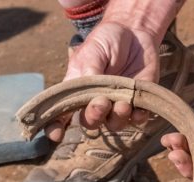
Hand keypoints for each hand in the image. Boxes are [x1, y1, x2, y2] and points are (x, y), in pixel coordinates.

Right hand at [45, 21, 159, 141]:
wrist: (135, 34)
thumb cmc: (107, 41)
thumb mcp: (93, 50)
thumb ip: (89, 69)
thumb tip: (88, 87)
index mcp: (78, 91)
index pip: (63, 113)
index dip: (56, 126)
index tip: (55, 135)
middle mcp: (96, 103)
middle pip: (91, 122)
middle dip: (94, 116)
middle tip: (101, 102)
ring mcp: (117, 106)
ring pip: (114, 124)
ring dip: (117, 117)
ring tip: (123, 104)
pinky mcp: (138, 104)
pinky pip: (137, 119)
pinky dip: (138, 117)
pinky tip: (139, 110)